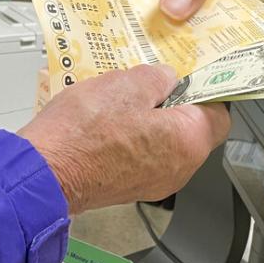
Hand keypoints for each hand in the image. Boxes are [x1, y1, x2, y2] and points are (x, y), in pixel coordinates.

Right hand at [18, 65, 230, 214]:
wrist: (44, 172)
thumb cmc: (83, 133)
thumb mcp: (127, 84)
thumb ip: (158, 77)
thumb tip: (166, 79)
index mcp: (188, 142)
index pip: (219, 112)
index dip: (206, 88)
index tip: (191, 74)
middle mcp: (178, 169)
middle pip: (191, 129)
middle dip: (173, 102)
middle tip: (149, 81)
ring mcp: (153, 182)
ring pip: (165, 142)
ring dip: (150, 119)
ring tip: (122, 98)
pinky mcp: (129, 187)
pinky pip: (143, 156)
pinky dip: (133, 137)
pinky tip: (108, 120)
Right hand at [115, 0, 263, 19]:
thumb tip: (171, 9)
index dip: (148, 15)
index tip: (170, 35)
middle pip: (140, 4)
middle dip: (172, 18)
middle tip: (201, 22)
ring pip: (157, 12)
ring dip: (188, 15)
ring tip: (218, 3)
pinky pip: (171, 12)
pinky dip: (194, 13)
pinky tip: (217, 2)